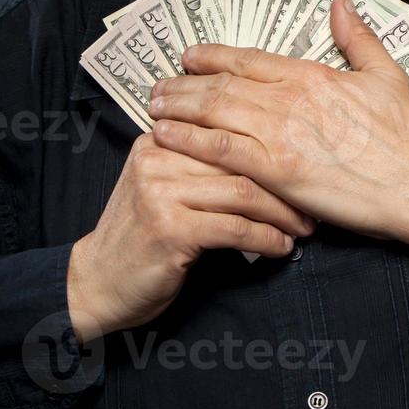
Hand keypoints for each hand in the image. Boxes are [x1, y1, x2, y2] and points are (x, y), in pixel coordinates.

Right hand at [66, 133, 315, 340]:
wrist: (97, 281)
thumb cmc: (140, 235)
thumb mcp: (162, 184)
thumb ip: (197, 161)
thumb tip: (263, 152)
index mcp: (159, 137)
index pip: (226, 127)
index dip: (270, 147)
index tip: (300, 164)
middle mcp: (158, 155)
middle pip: (240, 158)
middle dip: (284, 182)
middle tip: (311, 200)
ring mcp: (161, 191)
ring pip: (243, 191)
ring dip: (282, 214)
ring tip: (302, 227)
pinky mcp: (170, 228)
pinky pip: (235, 228)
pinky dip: (266, 239)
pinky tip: (280, 247)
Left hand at [148, 0, 408, 268]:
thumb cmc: (405, 135)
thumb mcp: (387, 74)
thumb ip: (358, 38)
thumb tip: (341, 4)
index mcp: (311, 74)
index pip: (249, 58)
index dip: (213, 56)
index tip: (189, 56)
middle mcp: (288, 99)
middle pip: (222, 84)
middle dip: (185, 84)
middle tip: (158, 85)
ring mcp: (278, 134)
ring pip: (214, 112)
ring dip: (178, 108)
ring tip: (153, 107)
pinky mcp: (275, 171)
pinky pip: (221, 149)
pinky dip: (189, 140)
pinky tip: (166, 137)